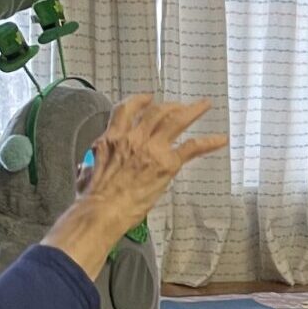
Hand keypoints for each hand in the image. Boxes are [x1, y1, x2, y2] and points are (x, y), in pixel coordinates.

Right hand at [80, 96, 227, 225]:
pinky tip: (221, 139)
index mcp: (112, 139)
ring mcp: (152, 148)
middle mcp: (133, 138)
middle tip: (180, 106)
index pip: (125, 110)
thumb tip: (88, 168)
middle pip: (155, 111)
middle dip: (169, 106)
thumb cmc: (92, 197)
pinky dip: (209, 141)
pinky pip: (192, 146)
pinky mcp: (167, 163)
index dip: (139, 101)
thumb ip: (92, 164)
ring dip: (192, 111)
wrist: (103, 210)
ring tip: (203, 106)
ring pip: (176, 120)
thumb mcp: (86, 172)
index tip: (147, 98)